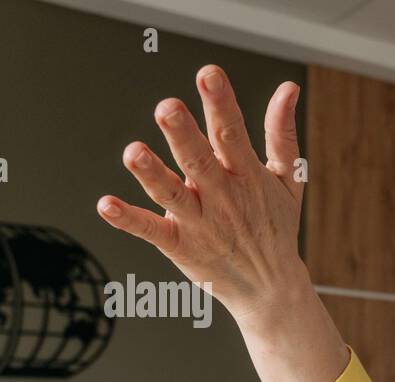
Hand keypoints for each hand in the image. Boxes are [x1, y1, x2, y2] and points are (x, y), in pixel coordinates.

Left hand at [97, 65, 308, 323]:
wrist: (271, 290)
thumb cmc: (275, 229)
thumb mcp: (288, 180)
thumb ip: (282, 132)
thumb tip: (288, 89)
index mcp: (246, 176)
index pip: (233, 135)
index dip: (221, 105)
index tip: (209, 76)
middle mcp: (221, 197)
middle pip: (199, 161)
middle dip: (183, 135)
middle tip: (168, 109)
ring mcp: (199, 223)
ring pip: (172, 194)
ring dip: (152, 174)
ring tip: (134, 153)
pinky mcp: (180, 247)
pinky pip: (151, 231)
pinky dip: (129, 219)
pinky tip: (107, 205)